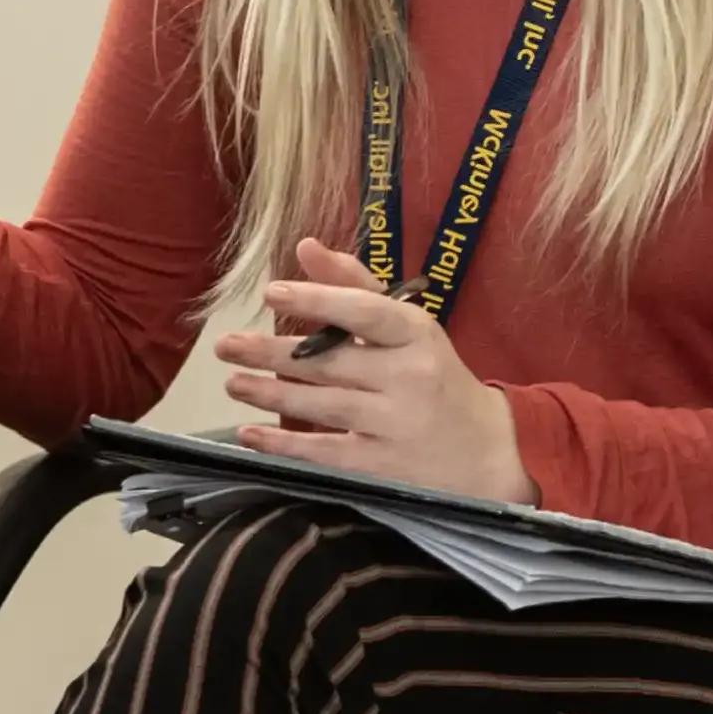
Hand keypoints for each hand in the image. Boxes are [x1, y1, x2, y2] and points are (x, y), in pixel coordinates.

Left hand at [213, 238, 537, 506]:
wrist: (487, 452)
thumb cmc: (434, 376)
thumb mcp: (409, 327)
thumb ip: (356, 286)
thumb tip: (305, 246)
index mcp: (416, 334)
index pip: (365, 311)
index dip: (318, 299)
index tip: (271, 292)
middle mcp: (408, 377)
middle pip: (331, 361)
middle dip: (271, 353)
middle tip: (225, 346)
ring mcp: (395, 424)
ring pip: (322, 405)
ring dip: (270, 393)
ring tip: (232, 382)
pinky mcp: (383, 467)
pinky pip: (325, 453)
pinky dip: (284, 444)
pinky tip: (250, 435)